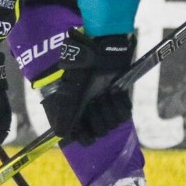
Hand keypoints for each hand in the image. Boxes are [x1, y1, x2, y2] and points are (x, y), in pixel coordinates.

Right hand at [40, 30, 133, 144]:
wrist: (103, 48)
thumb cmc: (82, 64)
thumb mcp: (71, 87)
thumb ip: (66, 111)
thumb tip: (60, 134)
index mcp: (76, 109)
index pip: (82, 136)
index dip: (85, 138)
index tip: (88, 137)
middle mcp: (91, 109)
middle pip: (99, 131)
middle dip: (97, 118)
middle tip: (94, 102)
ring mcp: (106, 104)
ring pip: (112, 124)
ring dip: (108, 109)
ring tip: (104, 94)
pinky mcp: (120, 98)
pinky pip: (124, 114)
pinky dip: (120, 104)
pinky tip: (114, 93)